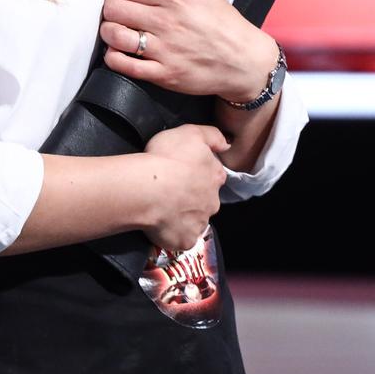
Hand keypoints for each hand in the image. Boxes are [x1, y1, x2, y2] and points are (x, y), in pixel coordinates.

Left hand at [100, 0, 280, 101]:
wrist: (244, 61)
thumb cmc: (223, 22)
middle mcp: (166, 22)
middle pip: (114, 9)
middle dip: (112, 9)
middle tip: (120, 13)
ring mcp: (163, 50)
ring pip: (114, 35)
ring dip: (109, 32)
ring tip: (117, 31)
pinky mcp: (162, 74)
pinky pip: (123, 65)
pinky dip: (113, 57)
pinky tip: (119, 51)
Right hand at [141, 124, 228, 251]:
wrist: (148, 189)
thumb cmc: (167, 158)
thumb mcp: (190, 132)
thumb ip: (212, 136)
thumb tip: (226, 144)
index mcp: (215, 176)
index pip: (214, 175)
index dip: (199, 174)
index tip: (184, 172)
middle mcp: (213, 201)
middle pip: (206, 200)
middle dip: (193, 197)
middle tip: (171, 191)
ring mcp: (200, 223)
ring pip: (194, 220)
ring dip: (183, 216)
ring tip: (163, 209)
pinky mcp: (186, 241)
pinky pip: (181, 238)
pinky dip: (173, 234)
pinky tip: (161, 226)